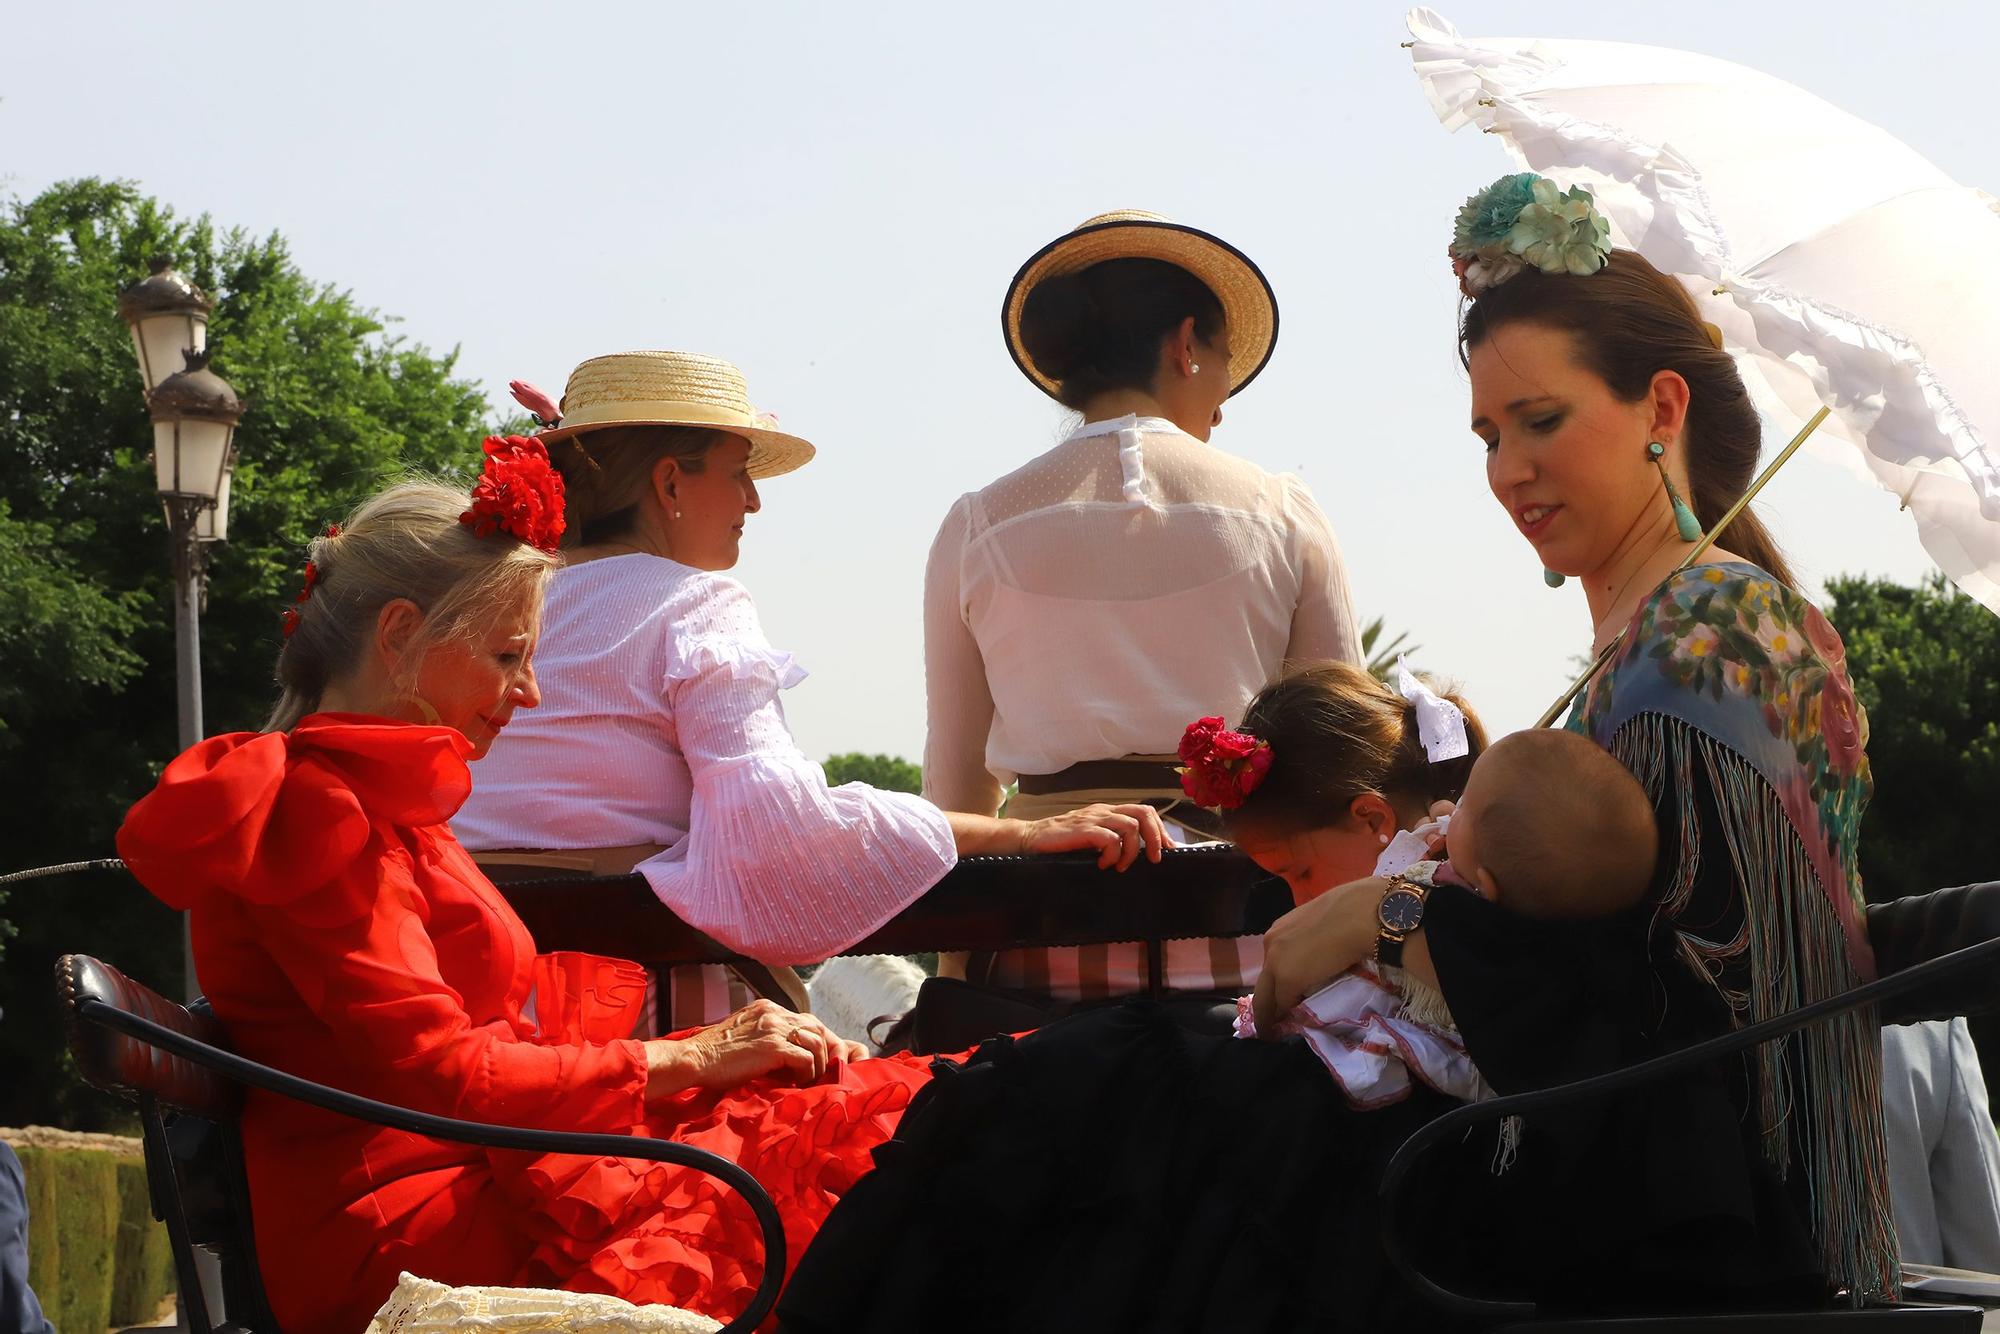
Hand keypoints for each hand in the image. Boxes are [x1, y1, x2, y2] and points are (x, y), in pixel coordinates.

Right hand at [643, 1000, 865, 1097]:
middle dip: (827, 1049)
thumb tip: (788, 1056)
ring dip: (818, 1064)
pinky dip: (807, 1072)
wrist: (694, 1059)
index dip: (818, 1040)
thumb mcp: (745, 1035)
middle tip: (824, 1071)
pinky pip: (805, 1058)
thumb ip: (767, 1036)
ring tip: (810, 1080)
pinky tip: (799, 1083)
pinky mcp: (772, 1047)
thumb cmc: (715, 1055)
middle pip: (817, 1026)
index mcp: (767, 1008)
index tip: (820, 1060)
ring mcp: (774, 1027)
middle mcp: (774, 1012)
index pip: (806, 1020)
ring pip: (816, 1041)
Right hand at [1019, 803, 1166, 870]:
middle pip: (1144, 812)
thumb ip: (1110, 841)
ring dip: (1132, 851)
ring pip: (1131, 826)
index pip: (1144, 811)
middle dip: (1156, 837)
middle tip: (1154, 859)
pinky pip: (1110, 838)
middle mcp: (1104, 811)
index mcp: (1108, 812)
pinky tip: (1103, 864)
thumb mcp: (1091, 840)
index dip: (1160, 830)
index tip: (1167, 850)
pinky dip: (1113, 854)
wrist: (1029, 840)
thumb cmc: (1059, 844)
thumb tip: (1138, 858)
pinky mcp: (1083, 829)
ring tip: (1120, 866)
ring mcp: (1093, 818)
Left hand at [1251, 876, 1388, 1036]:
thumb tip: (1325, 952)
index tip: (1280, 996)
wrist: (1359, 914)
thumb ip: (1315, 939)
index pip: (1273, 962)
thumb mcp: (1324, 924)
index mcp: (1281, 929)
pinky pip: (1281, 1004)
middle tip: (1267, 1023)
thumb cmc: (1352, 911)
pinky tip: (1283, 1030)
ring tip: (1272, 1031)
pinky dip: (1283, 1017)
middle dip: (1264, 1004)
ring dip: (1270, 1013)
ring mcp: (1275, 961)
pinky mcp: (1286, 979)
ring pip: (1265, 995)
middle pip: (1262, 982)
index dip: (1277, 981)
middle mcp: (1271, 943)